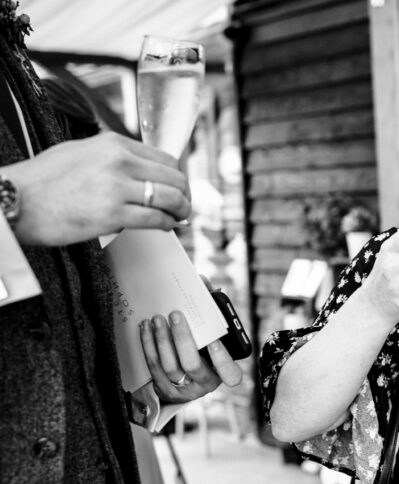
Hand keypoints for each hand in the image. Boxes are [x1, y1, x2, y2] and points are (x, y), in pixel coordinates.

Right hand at [5, 132, 190, 245]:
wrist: (16, 200)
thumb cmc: (44, 181)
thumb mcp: (81, 153)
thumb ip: (113, 159)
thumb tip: (142, 172)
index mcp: (113, 143)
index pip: (165, 158)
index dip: (177, 177)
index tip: (179, 189)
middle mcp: (119, 161)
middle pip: (174, 177)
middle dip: (185, 195)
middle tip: (183, 207)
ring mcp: (117, 187)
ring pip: (171, 198)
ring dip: (181, 211)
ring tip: (178, 219)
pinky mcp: (113, 214)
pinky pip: (157, 219)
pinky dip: (167, 225)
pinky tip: (165, 227)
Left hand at [140, 311, 242, 404]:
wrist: (186, 379)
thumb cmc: (205, 351)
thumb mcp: (215, 337)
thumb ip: (214, 314)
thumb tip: (204, 285)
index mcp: (224, 372)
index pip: (230, 374)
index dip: (222, 359)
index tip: (214, 341)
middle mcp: (206, 383)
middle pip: (193, 365)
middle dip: (183, 339)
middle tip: (176, 316)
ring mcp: (184, 390)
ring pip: (170, 366)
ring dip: (162, 340)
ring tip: (158, 319)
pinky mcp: (164, 389)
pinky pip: (154, 366)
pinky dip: (149, 345)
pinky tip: (147, 329)